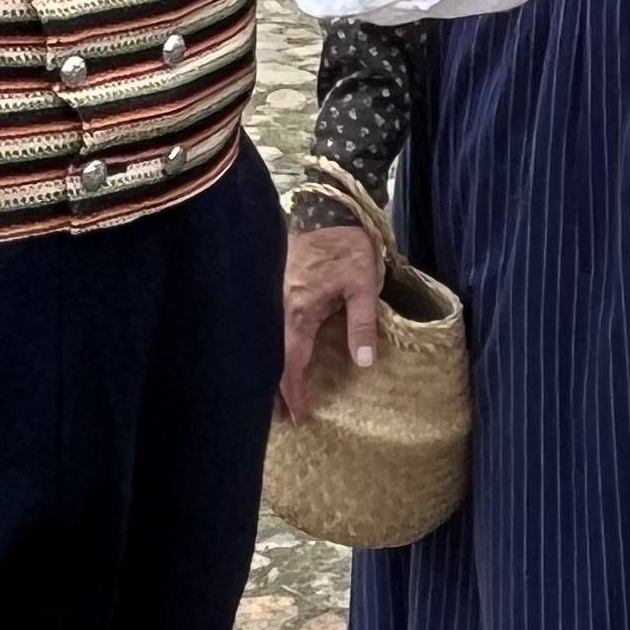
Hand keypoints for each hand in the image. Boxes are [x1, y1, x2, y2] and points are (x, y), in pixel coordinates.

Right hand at [279, 223, 384, 422]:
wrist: (329, 209)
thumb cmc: (348, 247)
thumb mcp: (364, 284)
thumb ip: (362, 322)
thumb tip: (364, 362)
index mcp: (298, 312)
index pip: (290, 364)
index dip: (293, 394)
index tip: (300, 418)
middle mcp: (278, 309)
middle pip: (270, 360)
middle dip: (273, 392)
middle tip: (280, 420)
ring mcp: (271, 298)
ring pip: (265, 346)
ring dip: (269, 372)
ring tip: (274, 399)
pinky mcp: (273, 289)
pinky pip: (266, 329)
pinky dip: (268, 351)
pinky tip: (274, 359)